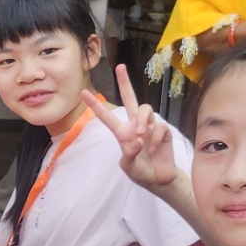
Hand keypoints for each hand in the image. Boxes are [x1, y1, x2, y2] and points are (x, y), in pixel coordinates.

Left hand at [86, 65, 182, 191]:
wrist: (159, 179)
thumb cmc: (141, 172)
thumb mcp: (128, 167)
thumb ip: (129, 154)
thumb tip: (137, 139)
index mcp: (122, 133)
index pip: (106, 117)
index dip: (95, 105)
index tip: (83, 93)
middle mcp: (134, 125)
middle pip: (130, 98)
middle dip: (125, 82)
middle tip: (120, 67)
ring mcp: (149, 126)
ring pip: (144, 109)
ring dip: (141, 120)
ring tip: (140, 134)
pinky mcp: (163, 130)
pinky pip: (159, 126)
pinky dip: (155, 138)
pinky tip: (154, 149)